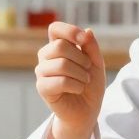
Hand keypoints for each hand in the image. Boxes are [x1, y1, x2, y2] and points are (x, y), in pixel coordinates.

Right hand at [35, 22, 105, 138]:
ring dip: (81, 74)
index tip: (83, 40)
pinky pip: (61, 81)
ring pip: (61, 64)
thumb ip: (91, 47)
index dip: (69, 30)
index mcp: (57, 46)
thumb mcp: (96, 63)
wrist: (87, 110)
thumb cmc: (89, 85)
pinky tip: (78, 89)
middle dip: (81, 58)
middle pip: (59, 46)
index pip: (55, 28)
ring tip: (84, 81)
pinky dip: (76, 85)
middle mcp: (46, 57)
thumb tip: (87, 31)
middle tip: (88, 69)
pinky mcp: (42, 88)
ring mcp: (42, 72)